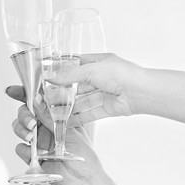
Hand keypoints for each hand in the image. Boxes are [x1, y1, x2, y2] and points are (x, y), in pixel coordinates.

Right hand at [5, 53, 139, 126]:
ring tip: (50, 111)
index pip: (73, 65)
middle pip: (74, 86)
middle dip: (60, 92)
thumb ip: (71, 75)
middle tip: (44, 97)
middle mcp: (99, 78)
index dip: (59, 71)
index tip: (44, 76)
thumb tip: (52, 76)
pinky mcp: (105, 108)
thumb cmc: (122, 74)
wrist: (141, 92)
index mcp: (96, 63)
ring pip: (79, 101)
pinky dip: (76, 118)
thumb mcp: (92, 69)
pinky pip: (87, 114)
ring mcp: (102, 94)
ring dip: (65, 106)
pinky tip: (64, 121)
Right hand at [11, 102, 105, 184]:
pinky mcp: (33, 157)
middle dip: (24, 115)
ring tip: (31, 136)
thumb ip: (51, 116)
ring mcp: (38, 142)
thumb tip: (37, 100)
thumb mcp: (69, 130)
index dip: (23, 94)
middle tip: (31, 122)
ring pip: (19, 129)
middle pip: (24, 113)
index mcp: (56, 117)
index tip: (12, 91)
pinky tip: (33, 153)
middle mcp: (45, 128)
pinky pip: (20, 148)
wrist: (83, 180)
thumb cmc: (84, 156)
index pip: (37, 101)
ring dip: (21, 129)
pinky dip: (24, 149)